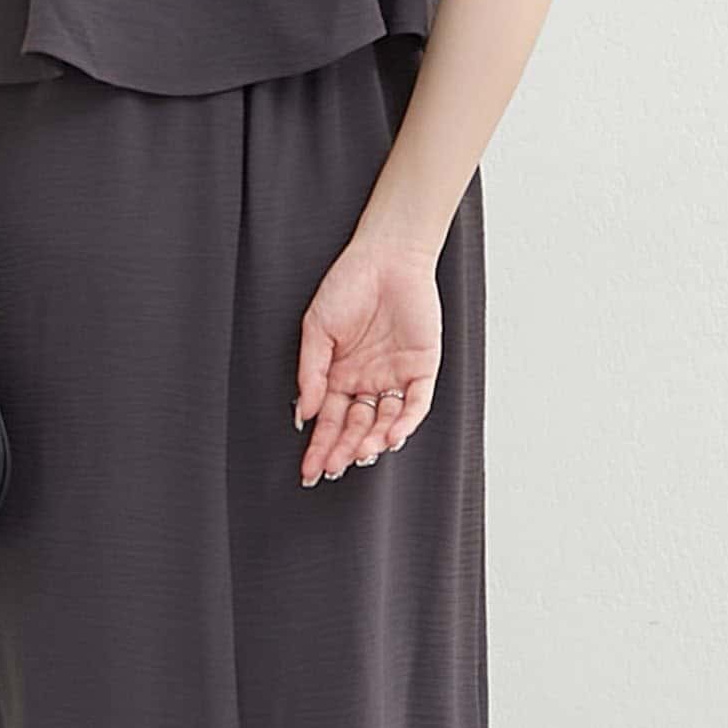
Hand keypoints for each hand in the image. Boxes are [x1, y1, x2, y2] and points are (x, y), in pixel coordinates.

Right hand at [294, 236, 441, 484]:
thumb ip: (310, 371)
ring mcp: (395, 376)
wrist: (386, 256)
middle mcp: (367, 381)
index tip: (308, 471)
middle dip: (342, 450)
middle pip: (355, 427)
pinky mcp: (422, 368)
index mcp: (339, 374)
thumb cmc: (348, 284)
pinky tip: (389, 436)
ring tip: (359, 452)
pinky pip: (415, 404)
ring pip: (385, 422)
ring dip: (371, 440)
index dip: (319, 447)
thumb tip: (305, 413)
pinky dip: (404, 422)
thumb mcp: (316, 327)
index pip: (329, 421)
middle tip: (331, 469)